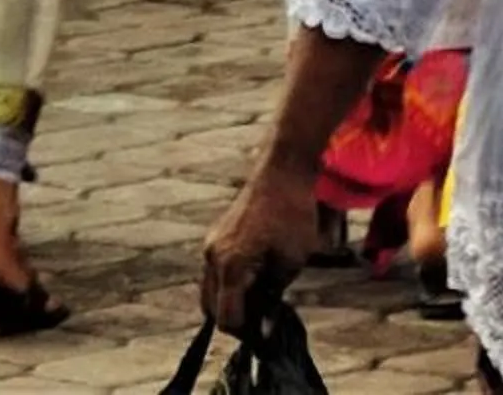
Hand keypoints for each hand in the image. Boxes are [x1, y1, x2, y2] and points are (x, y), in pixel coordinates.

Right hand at [200, 159, 313, 334]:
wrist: (284, 168)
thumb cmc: (293, 212)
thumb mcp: (293, 260)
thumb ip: (275, 297)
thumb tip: (266, 329)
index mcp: (231, 264)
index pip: (226, 317)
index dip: (245, 333)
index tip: (264, 335)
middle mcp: (214, 255)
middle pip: (211, 308)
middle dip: (234, 319)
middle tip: (261, 321)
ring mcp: (212, 243)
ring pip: (210, 290)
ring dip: (229, 301)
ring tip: (259, 300)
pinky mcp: (217, 235)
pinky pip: (215, 271)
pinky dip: (228, 283)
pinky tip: (254, 279)